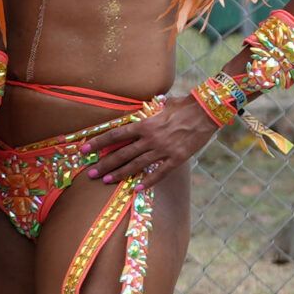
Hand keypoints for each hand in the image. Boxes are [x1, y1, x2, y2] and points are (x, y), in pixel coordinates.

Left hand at [86, 97, 217, 184]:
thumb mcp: (162, 106)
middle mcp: (151, 138)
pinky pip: (160, 172)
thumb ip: (148, 113)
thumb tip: (139, 113)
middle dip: (105, 164)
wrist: (207, 111)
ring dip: (120, 173)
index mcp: (145, 124)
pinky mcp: (177, 158)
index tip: (85, 150)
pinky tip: (136, 187)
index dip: (98, 143)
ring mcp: (164, 149)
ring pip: (136, 165)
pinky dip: (148, 181)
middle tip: (90, 172)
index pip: (116, 135)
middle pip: (122, 153)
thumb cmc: (184, 105)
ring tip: (106, 180)